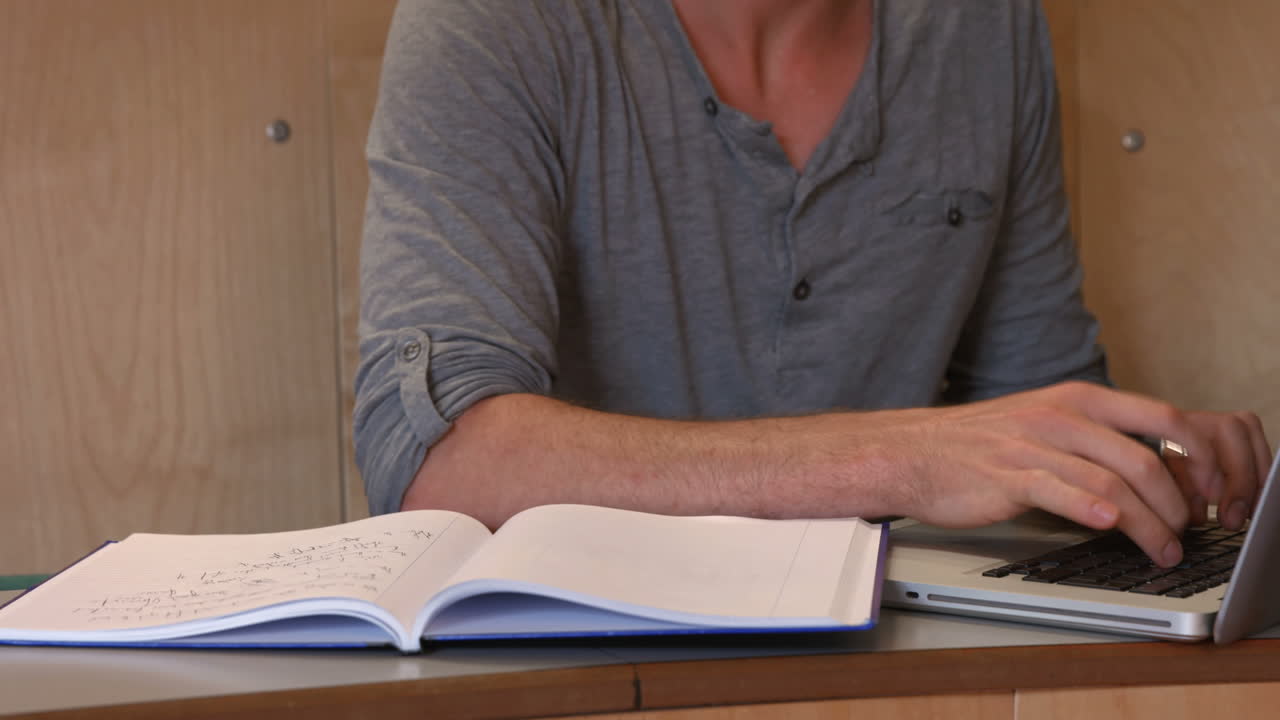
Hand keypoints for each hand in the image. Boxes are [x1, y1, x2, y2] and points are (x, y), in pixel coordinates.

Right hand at [876, 382, 1267, 566]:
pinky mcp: (1007, 476)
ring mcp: (1032, 444)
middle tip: (1187, 534)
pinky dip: (1094, 511)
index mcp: (1076, 399)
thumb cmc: (976, 446)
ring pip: (1111, 482)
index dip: (1197, 457)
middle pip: (1144, 456)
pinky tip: (1111, 528)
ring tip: (1161, 551)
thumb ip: (1094, 440)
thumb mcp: (1044, 425)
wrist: (910, 453)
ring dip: (1148, 524)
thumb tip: (1152, 474)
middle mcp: (1059, 416)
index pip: (1162, 417)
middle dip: (1178, 504)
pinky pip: (1061, 491)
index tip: (1209, 493)